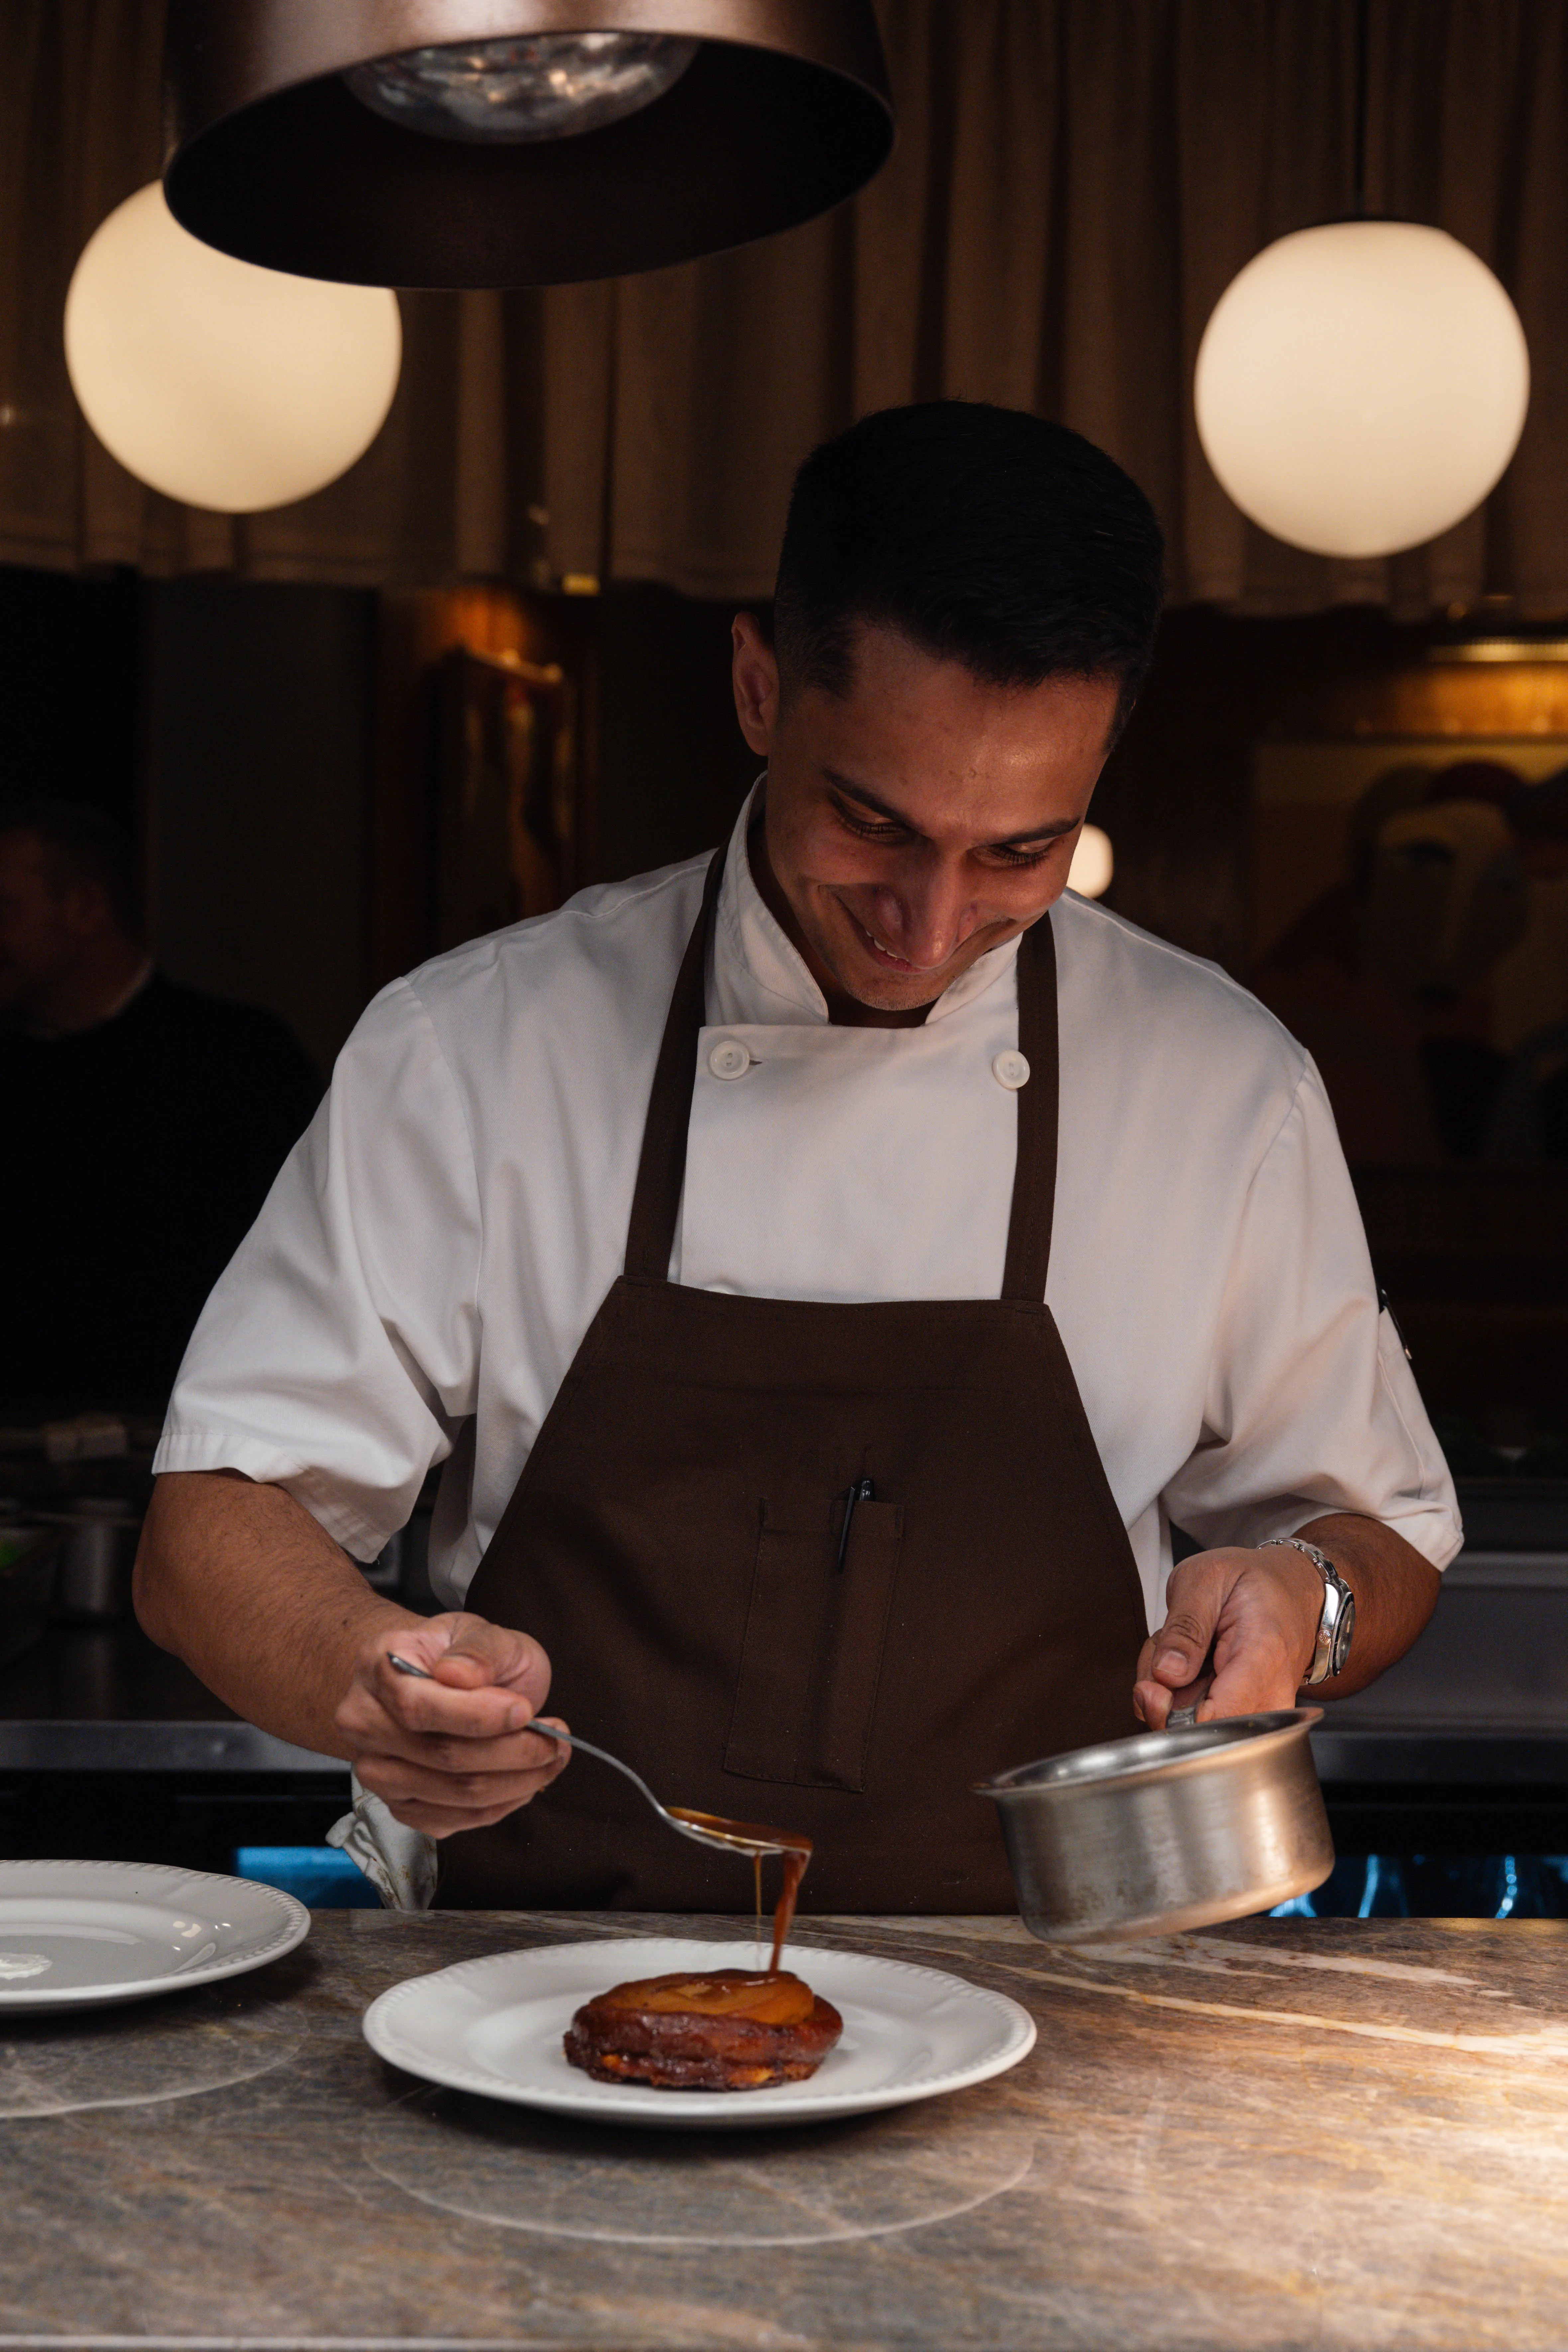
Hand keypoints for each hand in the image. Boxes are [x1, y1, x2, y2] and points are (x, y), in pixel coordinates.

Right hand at [334, 1613, 569, 1836]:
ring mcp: (377, 1770)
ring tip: (550, 1756)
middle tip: (557, 1738)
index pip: (418, 1706)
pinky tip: (523, 1779)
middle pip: (442, 1756)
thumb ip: (478, 1649)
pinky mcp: (399, 1806)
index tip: (526, 1711)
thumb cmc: (461, 1654)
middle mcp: (364, 1722)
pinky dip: (501, 1803)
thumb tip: (460, 1674)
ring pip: (455, 1794)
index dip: (478, 1715)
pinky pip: (455, 1820)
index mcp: (379, 1667)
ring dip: (517, 1781)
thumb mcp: (480, 1630)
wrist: (436, 1678)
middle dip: (513, 1751)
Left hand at [1133, 1545, 1322, 1729]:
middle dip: (1163, 1694)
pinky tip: (1189, 1664)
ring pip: (1191, 1727)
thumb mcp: (1208, 1579)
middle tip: (1167, 1650)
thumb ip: (1185, 1627)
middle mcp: (1270, 1697)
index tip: (1151, 1686)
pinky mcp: (1246, 1717)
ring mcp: (1261, 1712)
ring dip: (1169, 1690)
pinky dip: (1178, 1693)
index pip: (1217, 1719)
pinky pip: (1197, 1721)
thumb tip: (1167, 1674)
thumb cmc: (1254, 1582)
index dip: (1170, 1714)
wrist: (1293, 1590)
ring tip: (1183, 1648)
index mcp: (1263, 1659)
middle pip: (1199, 1730)